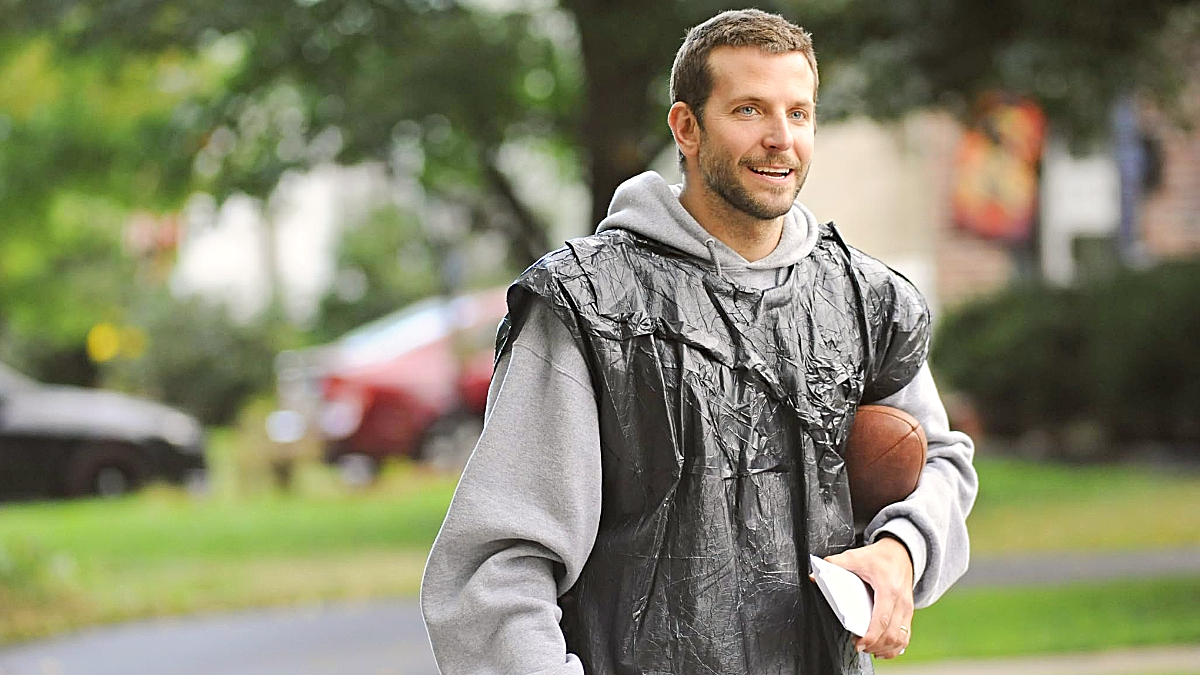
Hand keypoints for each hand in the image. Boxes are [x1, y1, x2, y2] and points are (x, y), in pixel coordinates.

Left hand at [823, 536, 912, 658]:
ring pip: (900, 639)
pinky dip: (895, 647)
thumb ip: (836, 564)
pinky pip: (905, 636)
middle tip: (859, 647)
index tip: (859, 644)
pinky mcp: (908, 613)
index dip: (871, 636)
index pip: (882, 619)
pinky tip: (882, 649)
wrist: (901, 552)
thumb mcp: (857, 557)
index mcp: (888, 590)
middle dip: (875, 646)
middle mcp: (901, 602)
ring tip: (869, 649)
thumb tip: (815, 573)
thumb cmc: (880, 557)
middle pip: (891, 634)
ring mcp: (907, 609)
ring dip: (885, 649)